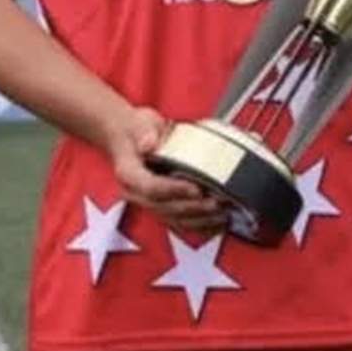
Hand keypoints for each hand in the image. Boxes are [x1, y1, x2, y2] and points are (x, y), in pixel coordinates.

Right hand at [105, 105, 227, 234]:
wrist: (129, 136)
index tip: (196, 189)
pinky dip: (200, 226)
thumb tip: (149, 144)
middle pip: (165, 208)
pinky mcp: (161, 207)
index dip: (174, 190)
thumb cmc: (136, 130)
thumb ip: (145, 132)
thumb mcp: (140, 123)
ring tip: (222, 214)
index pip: (150, 188)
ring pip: (174, 220)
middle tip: (216, 203)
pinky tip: (218, 225)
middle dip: (193, 208)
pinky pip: (180, 223)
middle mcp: (136, 194)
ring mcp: (149, 203)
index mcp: (129, 174)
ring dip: (199, 221)